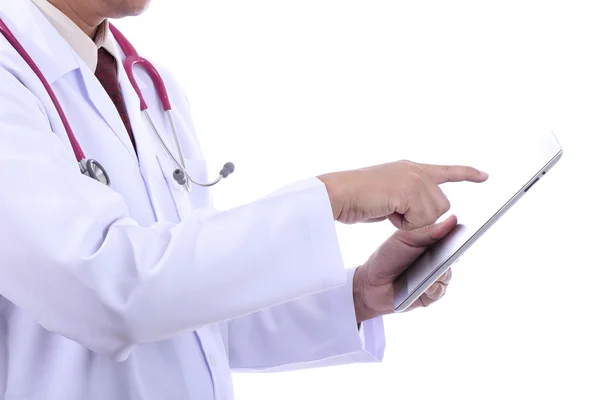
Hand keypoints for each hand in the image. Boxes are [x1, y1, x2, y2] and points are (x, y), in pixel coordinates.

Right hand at [318, 161, 486, 229]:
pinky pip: (421, 220)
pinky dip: (403, 224)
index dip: (466, 173)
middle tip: (394, 212)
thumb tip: (431, 214)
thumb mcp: (388, 196)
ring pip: (434, 214)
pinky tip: (386, 212)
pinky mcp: (410, 190)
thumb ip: (410, 198)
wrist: (337, 193)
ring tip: (387, 210)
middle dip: (422, 217)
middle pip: (442, 205)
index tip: (485, 176)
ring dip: (411, 222)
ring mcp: (414, 178)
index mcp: (410, 169)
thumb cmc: (355, 198)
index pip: (445, 170)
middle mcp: (416, 170)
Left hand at [352, 215, 457, 322]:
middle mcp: (438, 262)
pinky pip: (438, 291)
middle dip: (453, 252)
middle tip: (455, 247)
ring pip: (446, 274)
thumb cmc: (388, 257)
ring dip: (441, 271)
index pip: (452, 238)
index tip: (464, 231)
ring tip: (437, 268)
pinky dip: (433, 287)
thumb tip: (453, 220)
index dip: (458, 235)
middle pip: (453, 257)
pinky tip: (427, 284)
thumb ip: (427, 231)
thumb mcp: (404, 238)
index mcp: (433, 244)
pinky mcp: (430, 295)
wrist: (371, 282)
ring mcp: (435, 279)